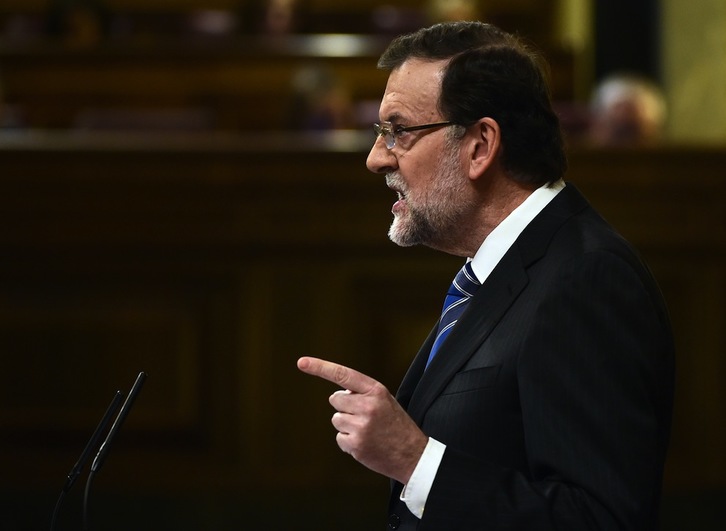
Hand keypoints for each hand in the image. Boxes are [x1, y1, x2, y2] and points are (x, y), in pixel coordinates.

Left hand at [297, 356, 427, 483]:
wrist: (413, 454)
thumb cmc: (396, 425)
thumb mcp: (385, 400)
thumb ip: (362, 394)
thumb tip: (337, 396)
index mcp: (376, 390)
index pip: (343, 375)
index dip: (321, 367)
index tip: (302, 362)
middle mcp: (368, 405)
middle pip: (335, 400)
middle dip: (344, 407)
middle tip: (364, 416)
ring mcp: (361, 426)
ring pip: (336, 419)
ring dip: (347, 425)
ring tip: (368, 431)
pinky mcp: (356, 444)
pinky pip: (339, 438)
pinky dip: (349, 441)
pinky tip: (366, 443)